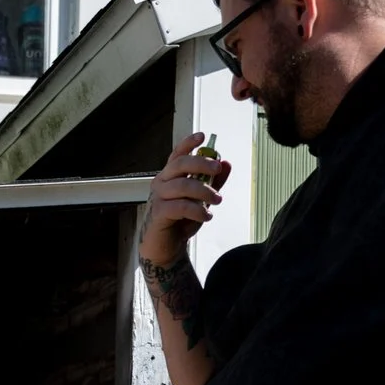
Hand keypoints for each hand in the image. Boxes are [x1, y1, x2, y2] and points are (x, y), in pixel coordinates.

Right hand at [140, 134, 230, 269]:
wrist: (166, 247)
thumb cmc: (180, 221)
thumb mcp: (201, 199)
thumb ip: (212, 182)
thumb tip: (226, 163)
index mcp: (170, 176)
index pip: (177, 154)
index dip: (188, 143)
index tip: (203, 136)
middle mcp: (161, 183)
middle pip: (180, 164)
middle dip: (201, 164)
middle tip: (217, 170)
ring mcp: (158, 198)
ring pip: (182, 185)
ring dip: (204, 191)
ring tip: (217, 201)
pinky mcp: (159, 213)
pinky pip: (180, 206)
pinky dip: (197, 210)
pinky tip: (207, 216)